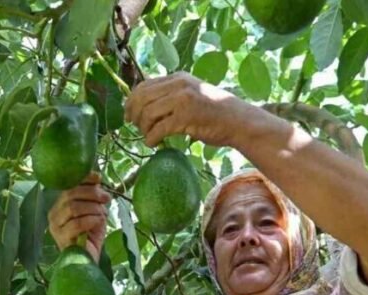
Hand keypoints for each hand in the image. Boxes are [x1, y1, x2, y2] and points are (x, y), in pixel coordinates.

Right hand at [47, 172, 109, 262]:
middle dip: (92, 194)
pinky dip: (91, 220)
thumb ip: (93, 196)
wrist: (88, 260)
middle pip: (70, 194)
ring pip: (73, 207)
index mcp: (59, 205)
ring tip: (103, 215)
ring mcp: (56, 227)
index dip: (84, 179)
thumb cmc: (91, 236)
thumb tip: (97, 178)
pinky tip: (98, 222)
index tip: (99, 179)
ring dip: (93, 208)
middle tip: (106, 199)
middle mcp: (54, 214)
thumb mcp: (94, 212)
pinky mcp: (62, 239)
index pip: (68, 185)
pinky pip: (77, 223)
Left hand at [124, 72, 255, 147]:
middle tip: (136, 128)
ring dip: (143, 129)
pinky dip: (152, 138)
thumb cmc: (215, 113)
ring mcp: (183, 99)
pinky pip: (159, 128)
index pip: (144, 85)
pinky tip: (154, 143)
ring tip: (148, 137)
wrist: (239, 121)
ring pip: (148, 113)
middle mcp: (179, 85)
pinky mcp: (186, 117)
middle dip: (134, 115)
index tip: (128, 116)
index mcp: (178, 78)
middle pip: (142, 98)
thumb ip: (171, 97)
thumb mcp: (191, 96)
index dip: (131, 101)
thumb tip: (144, 107)